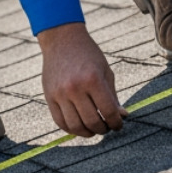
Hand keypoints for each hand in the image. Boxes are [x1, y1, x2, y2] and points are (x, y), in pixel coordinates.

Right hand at [37, 22, 127, 137]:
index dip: (116, 123)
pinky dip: (71, 129)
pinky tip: (80, 126)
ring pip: (75, 126)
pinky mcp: (49, 97)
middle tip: (107, 128)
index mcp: (93, 79)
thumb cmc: (88, 54)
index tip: (118, 124)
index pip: (108, 111)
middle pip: (92, 122)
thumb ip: (112, 95)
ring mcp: (60, 94)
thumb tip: (122, 116)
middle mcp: (75, 88)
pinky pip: (60, 122)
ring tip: (94, 129)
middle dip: (103, 129)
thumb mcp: (105, 71)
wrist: (62, 39)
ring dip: (87, 133)